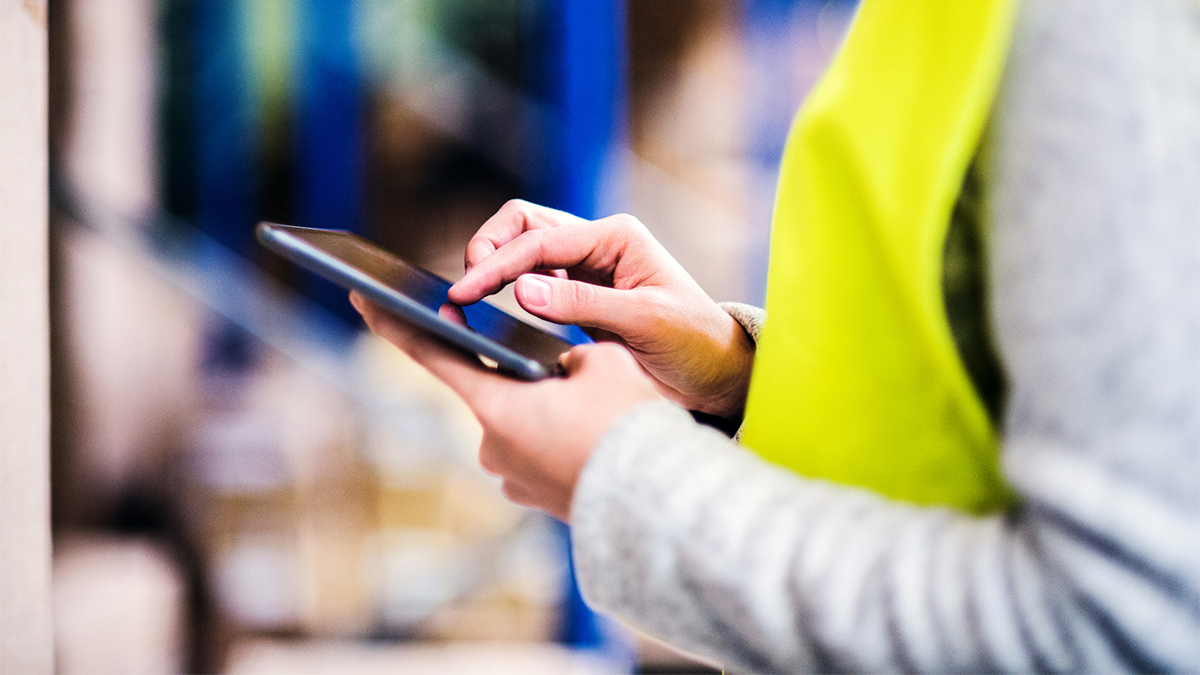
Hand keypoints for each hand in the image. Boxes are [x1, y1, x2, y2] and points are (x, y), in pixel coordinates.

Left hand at [350, 292, 661, 521]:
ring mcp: (511, 476)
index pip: (432, 354)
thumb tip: (559, 368)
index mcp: (496, 405)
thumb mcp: (604, 361)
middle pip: (495, 390)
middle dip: (526, 376)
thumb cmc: (626, 426)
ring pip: (522, 422)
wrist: (658, 502)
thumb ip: (567, 350)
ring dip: (546, 410)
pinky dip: (558, 440)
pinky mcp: (535, 497)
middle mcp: (491, 445)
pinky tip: (594, 439)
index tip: (364, 299)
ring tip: (598, 413)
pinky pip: (538, 453)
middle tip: (575, 374)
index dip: (396, 322)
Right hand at [448, 200, 754, 418]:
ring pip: (523, 248)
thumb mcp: (644, 321)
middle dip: (489, 248)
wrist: (715, 375)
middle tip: (464, 289)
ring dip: (494, 264)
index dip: (498, 264)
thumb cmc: (693, 343)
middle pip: (524, 225)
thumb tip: (521, 290)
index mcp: (617, 237)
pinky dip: (506, 288)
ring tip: (467, 298)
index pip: (541, 240)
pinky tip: (488, 309)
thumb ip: (583, 303)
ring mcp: (586, 268)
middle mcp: (598, 244)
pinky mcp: (578, 297)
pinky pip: (532, 281)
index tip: (465, 292)